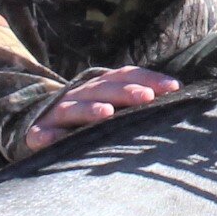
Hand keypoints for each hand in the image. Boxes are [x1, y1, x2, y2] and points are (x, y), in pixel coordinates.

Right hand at [23, 65, 180, 149]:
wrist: (39, 121)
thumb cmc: (88, 117)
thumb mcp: (112, 104)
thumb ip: (138, 100)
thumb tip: (179, 96)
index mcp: (101, 87)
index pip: (126, 76)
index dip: (148, 79)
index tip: (174, 87)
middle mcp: (81, 95)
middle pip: (103, 89)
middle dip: (125, 92)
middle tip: (146, 96)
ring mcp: (58, 113)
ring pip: (74, 108)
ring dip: (90, 110)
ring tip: (106, 113)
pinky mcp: (38, 132)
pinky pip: (41, 133)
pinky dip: (46, 136)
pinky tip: (51, 140)